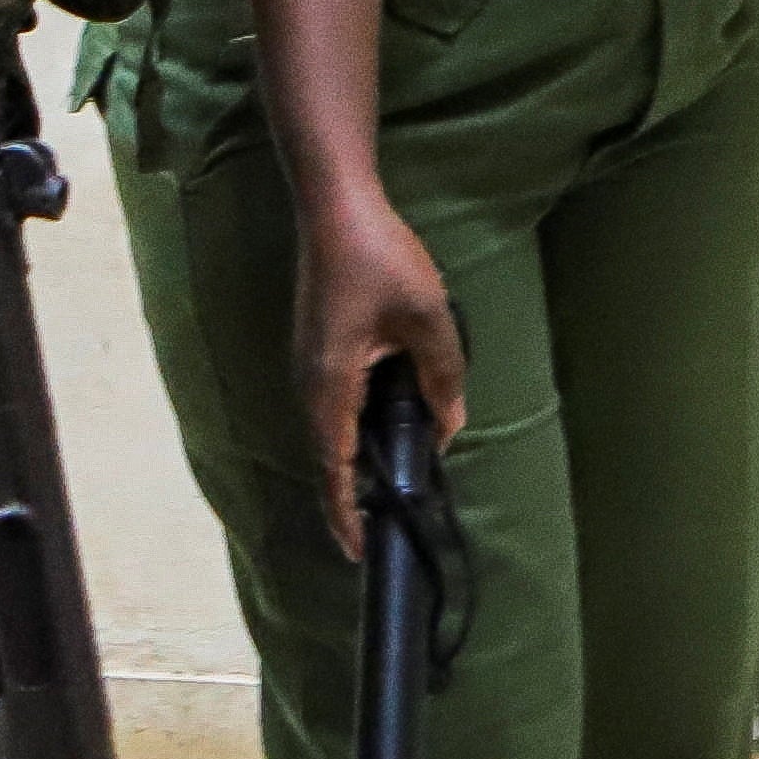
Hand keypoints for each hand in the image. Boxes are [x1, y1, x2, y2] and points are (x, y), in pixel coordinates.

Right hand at [293, 189, 462, 562]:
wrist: (336, 206)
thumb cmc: (378, 259)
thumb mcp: (428, 319)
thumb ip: (442, 377)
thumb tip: (449, 429)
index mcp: (328, 386)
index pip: (335, 468)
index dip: (346, 514)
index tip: (361, 552)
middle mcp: (309, 383)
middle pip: (329, 454)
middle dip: (354, 493)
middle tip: (386, 525)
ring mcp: (309, 364)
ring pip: (333, 426)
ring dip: (357, 457)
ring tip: (391, 481)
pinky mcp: (318, 346)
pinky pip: (336, 401)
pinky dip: (356, 425)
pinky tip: (388, 421)